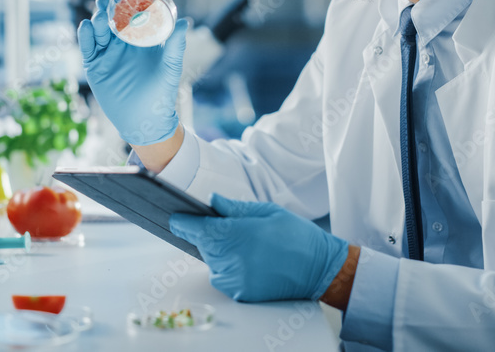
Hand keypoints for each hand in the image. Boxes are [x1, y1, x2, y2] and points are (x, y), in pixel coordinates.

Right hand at [78, 0, 188, 145]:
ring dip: (97, 17)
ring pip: (98, 29)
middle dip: (106, 2)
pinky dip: (86, 37)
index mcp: (140, 38)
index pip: (129, 11)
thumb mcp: (170, 67)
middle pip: (110, 16)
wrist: (145, 119)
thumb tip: (185, 22)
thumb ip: (176, 45)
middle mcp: (122, 42)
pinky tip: (87, 27)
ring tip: (101, 10)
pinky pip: (88, 48)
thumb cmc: (162, 93)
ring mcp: (107, 53)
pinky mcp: (95, 67)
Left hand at [169, 194, 348, 301]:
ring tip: (249, 246)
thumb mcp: (267, 211)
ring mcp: (234, 278)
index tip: (174, 216)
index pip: (196, 228)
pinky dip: (229, 268)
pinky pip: (223, 276)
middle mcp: (230, 258)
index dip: (183, 222)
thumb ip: (235, 208)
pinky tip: (251, 261)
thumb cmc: (295, 235)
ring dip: (220, 252)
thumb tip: (211, 201)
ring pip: (212, 261)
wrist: (319, 268)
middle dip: (210, 234)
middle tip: (233, 229)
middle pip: (203, 244)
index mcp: (235, 233)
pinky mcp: (240, 293)